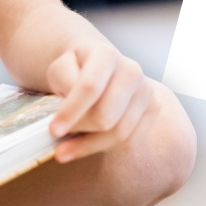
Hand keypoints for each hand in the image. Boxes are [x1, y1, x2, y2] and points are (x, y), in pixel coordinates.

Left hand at [45, 43, 154, 162]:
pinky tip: (83, 146)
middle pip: (106, 115)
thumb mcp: (59, 68)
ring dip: (87, 145)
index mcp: (106, 55)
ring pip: (118, 132)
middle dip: (78, 129)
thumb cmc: (75, 70)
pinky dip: (103, 148)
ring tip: (64, 150)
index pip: (90, 87)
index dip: (71, 111)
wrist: (98, 68)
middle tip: (56, 137)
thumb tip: (69, 104)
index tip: (53, 130)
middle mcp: (132, 71)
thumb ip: (63, 80)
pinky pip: (129, 140)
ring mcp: (146, 92)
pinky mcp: (153, 111)